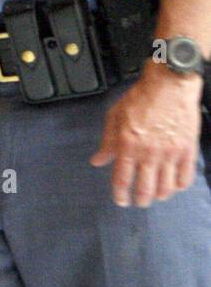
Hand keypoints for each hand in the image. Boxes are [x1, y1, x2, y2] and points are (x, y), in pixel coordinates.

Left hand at [90, 64, 203, 206]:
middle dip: (140, 200)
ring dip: (159, 195)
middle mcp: (149, 152)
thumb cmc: (141, 97)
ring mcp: (170, 152)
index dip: (120, 194)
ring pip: (166, 186)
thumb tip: (98, 161)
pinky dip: (179, 185)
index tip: (121, 201)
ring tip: (155, 196)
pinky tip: (174, 186)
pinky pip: (185, 176)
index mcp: (128, 145)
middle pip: (145, 188)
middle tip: (139, 202)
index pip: (122, 179)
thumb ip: (107, 142)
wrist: (170, 84)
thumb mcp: (115, 116)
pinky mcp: (187, 149)